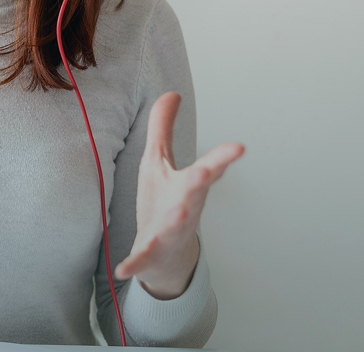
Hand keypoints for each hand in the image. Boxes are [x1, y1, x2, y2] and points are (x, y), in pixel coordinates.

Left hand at [114, 92, 244, 298]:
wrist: (164, 255)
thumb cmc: (164, 201)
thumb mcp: (160, 161)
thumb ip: (164, 127)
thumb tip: (170, 93)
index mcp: (186, 183)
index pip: (208, 165)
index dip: (222, 155)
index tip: (240, 146)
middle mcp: (183, 206)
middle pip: (196, 191)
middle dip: (203, 180)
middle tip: (211, 171)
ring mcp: (168, 231)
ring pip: (176, 224)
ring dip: (176, 220)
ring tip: (178, 215)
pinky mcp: (149, 252)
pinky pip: (142, 259)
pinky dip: (134, 264)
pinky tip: (123, 269)